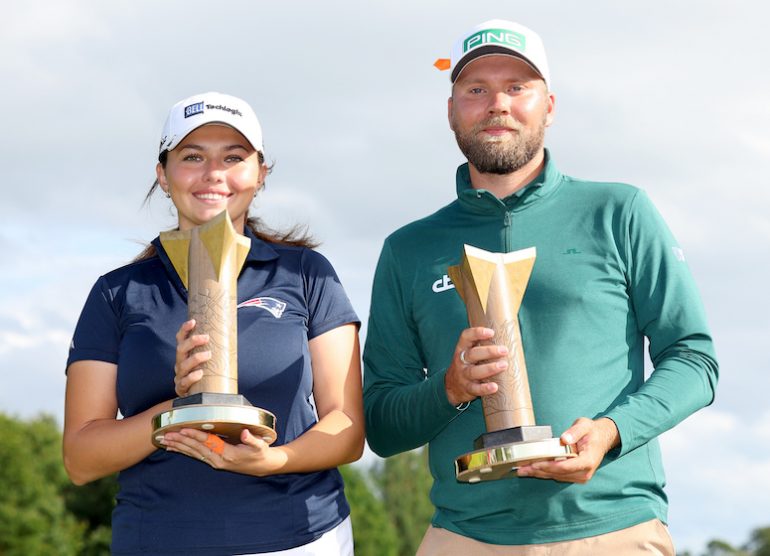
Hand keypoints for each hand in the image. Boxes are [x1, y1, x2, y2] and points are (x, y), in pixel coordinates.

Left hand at [161, 429, 287, 475]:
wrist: (262, 467)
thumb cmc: (260, 454)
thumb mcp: (260, 446)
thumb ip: (252, 440)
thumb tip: (245, 433)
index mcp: (227, 454)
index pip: (208, 442)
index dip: (195, 435)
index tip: (183, 429)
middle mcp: (218, 460)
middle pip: (196, 448)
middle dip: (181, 441)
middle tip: (167, 434)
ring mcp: (214, 462)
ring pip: (193, 453)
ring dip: (179, 447)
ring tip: (165, 440)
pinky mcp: (213, 461)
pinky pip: (196, 456)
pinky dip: (184, 451)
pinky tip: (174, 448)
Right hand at [174, 319, 210, 396]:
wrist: (200, 396)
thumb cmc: (207, 375)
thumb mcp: (209, 360)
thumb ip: (215, 349)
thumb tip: (232, 334)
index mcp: (184, 354)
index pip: (181, 339)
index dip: (185, 329)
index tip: (193, 321)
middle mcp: (180, 363)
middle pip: (180, 349)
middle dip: (192, 341)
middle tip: (206, 337)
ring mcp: (179, 376)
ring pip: (182, 365)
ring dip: (195, 358)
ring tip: (208, 354)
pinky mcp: (181, 389)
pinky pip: (184, 382)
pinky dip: (191, 377)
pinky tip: (200, 373)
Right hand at [444, 327, 508, 405]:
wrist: (452, 386)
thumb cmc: (468, 365)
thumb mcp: (470, 353)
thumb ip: (483, 346)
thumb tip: (508, 338)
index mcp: (462, 349)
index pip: (466, 337)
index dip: (477, 333)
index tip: (491, 332)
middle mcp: (461, 361)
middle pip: (473, 354)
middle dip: (489, 351)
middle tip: (504, 350)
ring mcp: (463, 375)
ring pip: (474, 371)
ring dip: (490, 368)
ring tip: (504, 365)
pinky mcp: (467, 388)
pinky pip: (475, 389)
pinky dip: (485, 388)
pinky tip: (495, 387)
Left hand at [517, 417, 619, 482]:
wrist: (602, 438)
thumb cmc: (592, 431)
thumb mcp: (584, 425)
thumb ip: (575, 432)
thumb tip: (565, 439)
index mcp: (587, 461)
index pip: (564, 467)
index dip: (548, 466)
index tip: (534, 464)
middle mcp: (584, 472)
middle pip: (557, 474)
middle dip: (538, 471)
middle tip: (521, 469)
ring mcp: (580, 476)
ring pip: (556, 476)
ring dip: (539, 474)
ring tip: (522, 470)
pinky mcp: (574, 476)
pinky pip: (557, 475)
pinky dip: (544, 472)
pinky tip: (532, 469)